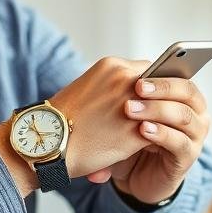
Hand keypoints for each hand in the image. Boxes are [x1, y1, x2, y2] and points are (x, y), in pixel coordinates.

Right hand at [46, 57, 153, 178]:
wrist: (48, 142)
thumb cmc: (63, 119)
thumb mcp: (88, 88)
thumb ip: (113, 86)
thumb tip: (135, 94)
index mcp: (112, 66)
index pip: (148, 70)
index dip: (151, 87)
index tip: (150, 98)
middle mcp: (125, 81)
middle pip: (159, 89)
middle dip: (160, 102)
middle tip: (158, 115)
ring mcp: (134, 105)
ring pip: (163, 110)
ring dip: (161, 121)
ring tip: (156, 131)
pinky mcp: (137, 132)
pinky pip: (160, 132)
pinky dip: (158, 139)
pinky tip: (150, 146)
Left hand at [103, 75, 210, 204]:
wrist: (128, 172)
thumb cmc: (127, 135)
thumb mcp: (126, 112)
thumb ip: (131, 93)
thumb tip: (125, 70)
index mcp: (181, 93)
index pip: (178, 74)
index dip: (159, 72)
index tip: (138, 75)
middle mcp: (194, 111)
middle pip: (187, 91)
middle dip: (162, 88)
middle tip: (138, 88)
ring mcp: (194, 134)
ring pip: (184, 115)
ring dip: (158, 110)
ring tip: (131, 110)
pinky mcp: (188, 156)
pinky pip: (179, 142)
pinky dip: (161, 134)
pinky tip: (143, 130)